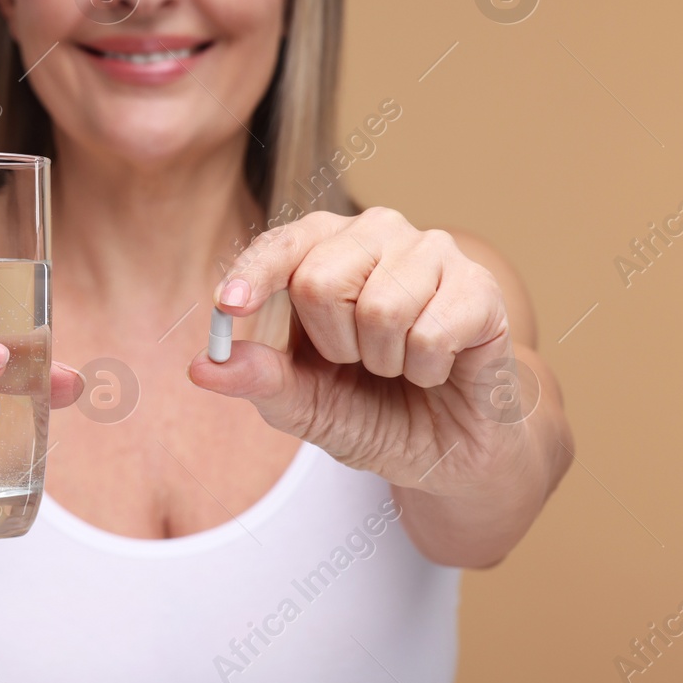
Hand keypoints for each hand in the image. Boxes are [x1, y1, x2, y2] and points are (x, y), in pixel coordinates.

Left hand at [188, 207, 534, 494]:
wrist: (448, 448)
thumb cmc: (371, 410)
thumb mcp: (303, 404)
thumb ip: (257, 380)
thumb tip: (201, 366)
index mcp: (324, 248)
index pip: (281, 245)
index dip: (253, 274)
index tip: (229, 306)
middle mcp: (377, 234)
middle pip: (320, 281)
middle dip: (333, 345)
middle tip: (359, 361)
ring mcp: (432, 252)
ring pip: (380, 308)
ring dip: (384, 360)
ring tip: (400, 363)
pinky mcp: (480, 286)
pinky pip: (431, 334)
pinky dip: (426, 370)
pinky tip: (438, 367)